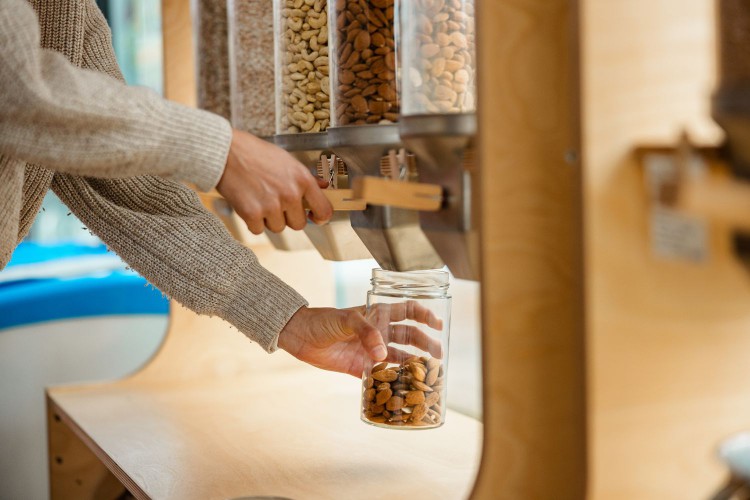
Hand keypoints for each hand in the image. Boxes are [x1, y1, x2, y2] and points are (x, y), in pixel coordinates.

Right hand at [216, 129, 332, 233]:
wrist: (226, 152)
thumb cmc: (255, 153)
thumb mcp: (287, 161)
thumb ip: (306, 177)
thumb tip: (323, 186)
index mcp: (302, 179)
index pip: (324, 210)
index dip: (320, 218)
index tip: (314, 218)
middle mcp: (290, 194)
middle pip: (299, 224)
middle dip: (288, 217)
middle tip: (275, 202)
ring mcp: (271, 206)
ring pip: (278, 228)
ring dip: (269, 219)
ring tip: (259, 199)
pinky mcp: (252, 214)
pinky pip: (258, 230)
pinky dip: (252, 222)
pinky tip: (248, 203)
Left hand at [277, 302, 443, 376]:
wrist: (300, 336)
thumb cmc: (323, 320)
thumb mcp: (346, 319)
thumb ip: (366, 332)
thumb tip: (383, 354)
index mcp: (377, 314)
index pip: (407, 311)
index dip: (424, 315)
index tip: (437, 323)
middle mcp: (378, 333)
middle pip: (409, 336)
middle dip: (426, 343)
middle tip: (438, 354)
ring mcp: (370, 351)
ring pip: (399, 357)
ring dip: (413, 363)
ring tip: (427, 372)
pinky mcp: (360, 368)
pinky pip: (381, 376)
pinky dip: (393, 381)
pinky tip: (404, 387)